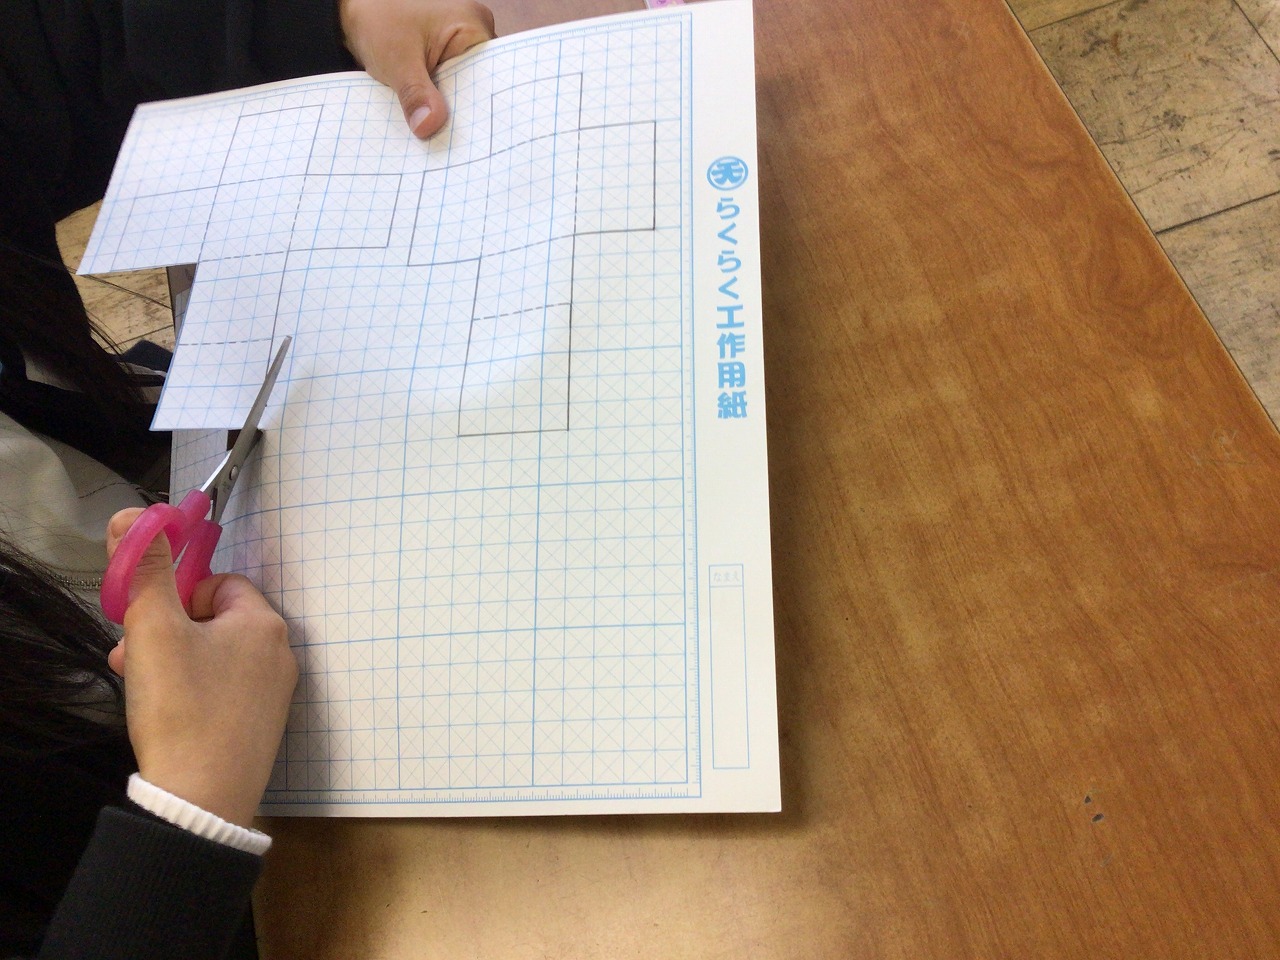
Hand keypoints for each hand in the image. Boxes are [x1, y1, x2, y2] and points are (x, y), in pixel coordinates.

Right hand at [106, 509, 296, 828]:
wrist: (201, 799)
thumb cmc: (182, 711)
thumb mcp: (154, 629)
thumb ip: (147, 571)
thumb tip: (137, 519)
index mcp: (263, 623)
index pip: (218, 583)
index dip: (176, 596)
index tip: (146, 620)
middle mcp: (279, 654)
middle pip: (215, 621)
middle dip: (167, 631)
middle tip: (131, 655)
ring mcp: (274, 693)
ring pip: (215, 658)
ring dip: (173, 662)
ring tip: (139, 686)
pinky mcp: (261, 726)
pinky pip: (224, 691)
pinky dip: (193, 693)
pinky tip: (164, 714)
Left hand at [339, 0, 496, 137]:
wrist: (351, 11)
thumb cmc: (376, 19)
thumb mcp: (397, 59)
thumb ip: (416, 94)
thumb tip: (430, 127)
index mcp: (472, 26)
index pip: (488, 77)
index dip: (478, 108)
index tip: (467, 138)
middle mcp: (473, 34)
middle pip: (476, 85)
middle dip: (460, 112)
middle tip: (448, 143)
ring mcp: (459, 46)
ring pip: (461, 89)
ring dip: (446, 108)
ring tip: (437, 134)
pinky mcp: (445, 58)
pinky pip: (448, 86)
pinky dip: (436, 101)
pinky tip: (428, 119)